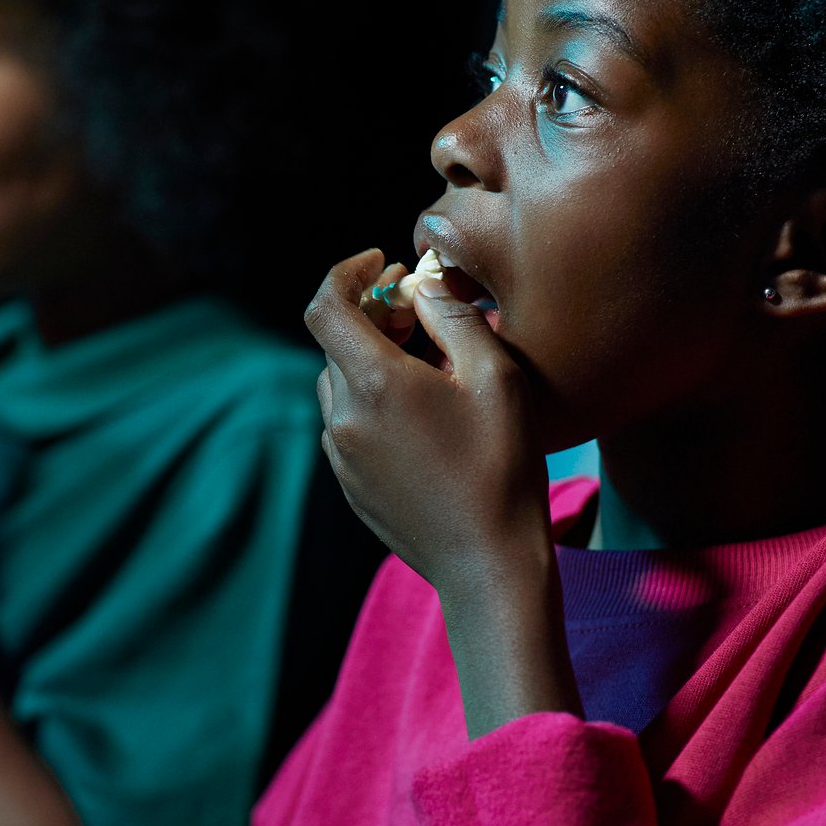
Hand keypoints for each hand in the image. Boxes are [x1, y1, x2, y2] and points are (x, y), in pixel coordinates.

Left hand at [309, 250, 578, 729]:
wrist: (487, 564)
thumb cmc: (501, 467)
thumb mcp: (495, 377)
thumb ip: (453, 317)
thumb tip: (425, 283)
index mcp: (372, 384)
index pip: (325, 306)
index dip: (347, 273)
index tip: (381, 261)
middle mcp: (342, 417)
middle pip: (336, 343)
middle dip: (372, 314)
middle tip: (420, 309)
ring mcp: (341, 456)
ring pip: (341, 384)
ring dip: (372, 359)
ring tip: (427, 362)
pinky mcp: (351, 485)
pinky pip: (350, 424)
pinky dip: (374, 401)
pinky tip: (423, 413)